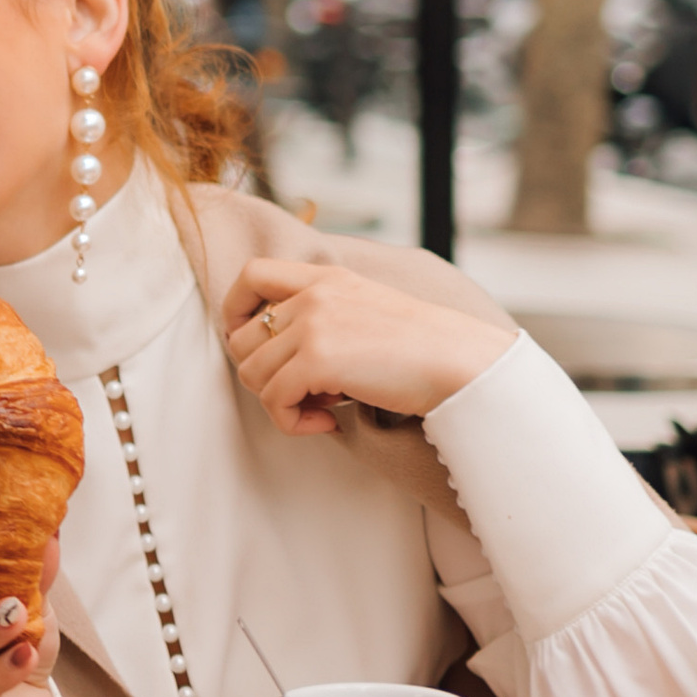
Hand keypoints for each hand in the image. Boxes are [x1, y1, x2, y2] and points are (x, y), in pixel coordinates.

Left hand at [224, 256, 503, 436]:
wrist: (461, 363)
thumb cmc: (422, 349)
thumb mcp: (366, 310)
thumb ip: (323, 318)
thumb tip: (280, 360)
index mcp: (326, 277)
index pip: (250, 275)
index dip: (236, 312)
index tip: (254, 347)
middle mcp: (313, 294)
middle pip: (242, 339)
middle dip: (265, 375)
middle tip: (306, 393)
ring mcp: (313, 325)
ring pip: (252, 374)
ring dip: (280, 403)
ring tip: (322, 408)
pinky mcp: (317, 360)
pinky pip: (273, 401)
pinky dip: (292, 422)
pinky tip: (328, 421)